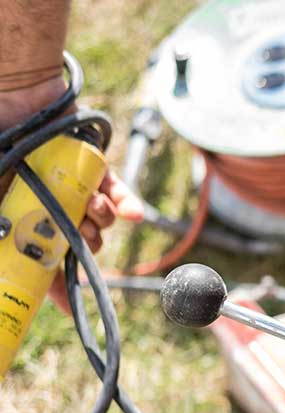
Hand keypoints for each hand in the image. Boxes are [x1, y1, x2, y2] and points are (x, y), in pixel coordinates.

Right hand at [0, 77, 144, 309]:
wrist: (16, 99)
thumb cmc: (1, 144)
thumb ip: (1, 225)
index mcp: (25, 217)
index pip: (42, 260)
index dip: (54, 286)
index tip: (68, 307)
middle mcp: (51, 206)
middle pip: (79, 242)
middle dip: (84, 244)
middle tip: (79, 233)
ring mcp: (75, 188)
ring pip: (101, 220)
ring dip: (101, 220)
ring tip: (91, 209)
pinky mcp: (95, 169)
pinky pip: (118, 192)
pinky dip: (127, 203)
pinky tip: (136, 214)